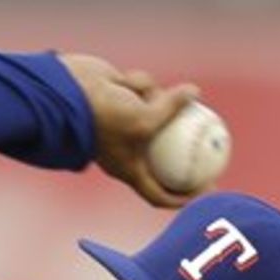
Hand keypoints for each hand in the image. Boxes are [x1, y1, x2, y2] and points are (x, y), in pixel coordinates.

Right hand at [58, 53, 200, 207]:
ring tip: (144, 93)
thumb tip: (195, 92)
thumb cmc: (102, 116)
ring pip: (158, 111)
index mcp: (129, 170)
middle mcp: (129, 151)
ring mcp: (127, 125)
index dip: (183, 198)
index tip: (208, 190)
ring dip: (155, 99)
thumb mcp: (143, 119)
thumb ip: (171, 108)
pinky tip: (124, 81)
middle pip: (165, 154)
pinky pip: (145, 91)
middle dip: (186, 148)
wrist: (67, 93)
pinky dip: (139, 84)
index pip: (159, 194)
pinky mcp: (124, 101)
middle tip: (213, 140)